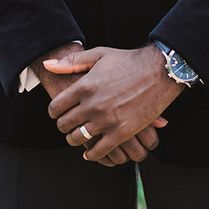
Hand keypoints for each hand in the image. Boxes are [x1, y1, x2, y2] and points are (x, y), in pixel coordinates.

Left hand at [44, 45, 183, 162]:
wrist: (159, 71)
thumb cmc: (129, 61)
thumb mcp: (99, 55)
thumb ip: (72, 61)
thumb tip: (48, 65)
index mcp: (85, 86)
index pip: (56, 107)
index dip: (54, 112)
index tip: (58, 113)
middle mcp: (93, 104)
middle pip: (64, 124)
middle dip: (63, 125)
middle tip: (67, 124)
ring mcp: (107, 120)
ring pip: (78, 138)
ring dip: (75, 139)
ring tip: (78, 136)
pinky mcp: (122, 132)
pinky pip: (99, 150)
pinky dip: (92, 154)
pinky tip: (90, 151)